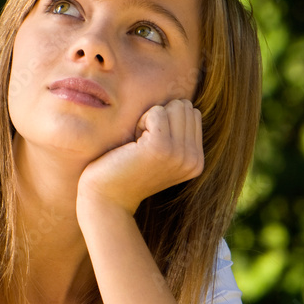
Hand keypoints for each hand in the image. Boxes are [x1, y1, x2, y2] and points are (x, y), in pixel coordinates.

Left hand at [77, 98, 203, 215]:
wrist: (107, 198)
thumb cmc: (127, 170)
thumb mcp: (162, 154)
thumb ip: (178, 134)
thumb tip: (186, 105)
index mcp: (197, 161)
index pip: (192, 113)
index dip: (167, 121)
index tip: (150, 146)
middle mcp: (194, 159)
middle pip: (184, 107)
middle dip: (159, 118)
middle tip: (142, 145)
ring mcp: (180, 154)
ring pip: (173, 106)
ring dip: (149, 120)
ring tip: (138, 146)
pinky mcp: (161, 147)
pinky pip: (156, 112)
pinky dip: (140, 121)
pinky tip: (132, 145)